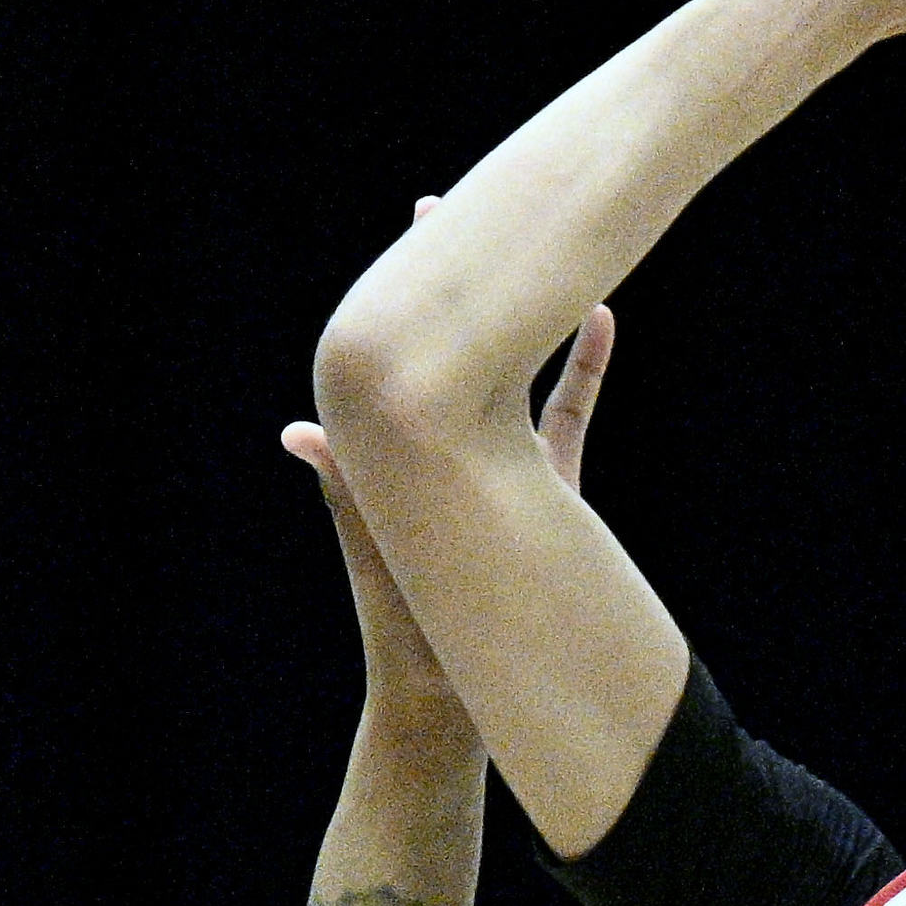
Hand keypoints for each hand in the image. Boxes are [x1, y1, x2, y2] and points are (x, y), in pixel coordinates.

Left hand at [284, 200, 614, 728]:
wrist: (446, 703)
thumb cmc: (401, 634)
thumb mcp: (377, 553)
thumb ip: (347, 492)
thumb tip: (299, 431)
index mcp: (411, 452)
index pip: (418, 354)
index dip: (419, 294)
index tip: (420, 227)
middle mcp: (454, 448)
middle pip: (469, 346)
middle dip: (475, 280)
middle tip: (481, 202)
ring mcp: (502, 464)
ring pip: (521, 368)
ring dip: (534, 310)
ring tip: (551, 244)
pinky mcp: (545, 493)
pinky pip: (568, 418)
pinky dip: (584, 371)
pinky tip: (606, 317)